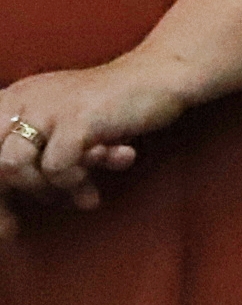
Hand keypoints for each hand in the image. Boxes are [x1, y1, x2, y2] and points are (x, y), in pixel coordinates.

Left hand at [0, 59, 178, 235]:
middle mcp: (23, 98)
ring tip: (76, 192)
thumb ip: (35, 157)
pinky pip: (55, 168)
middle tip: (16, 228)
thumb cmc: (114, 108)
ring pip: (13, 165)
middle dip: (4, 197)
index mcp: (14, 98)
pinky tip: (96, 181)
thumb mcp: (64, 128)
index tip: (7, 221)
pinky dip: (74, 181)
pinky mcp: (76, 119)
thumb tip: (8, 219)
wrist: (162, 77)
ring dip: (43, 188)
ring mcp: (48, 107)